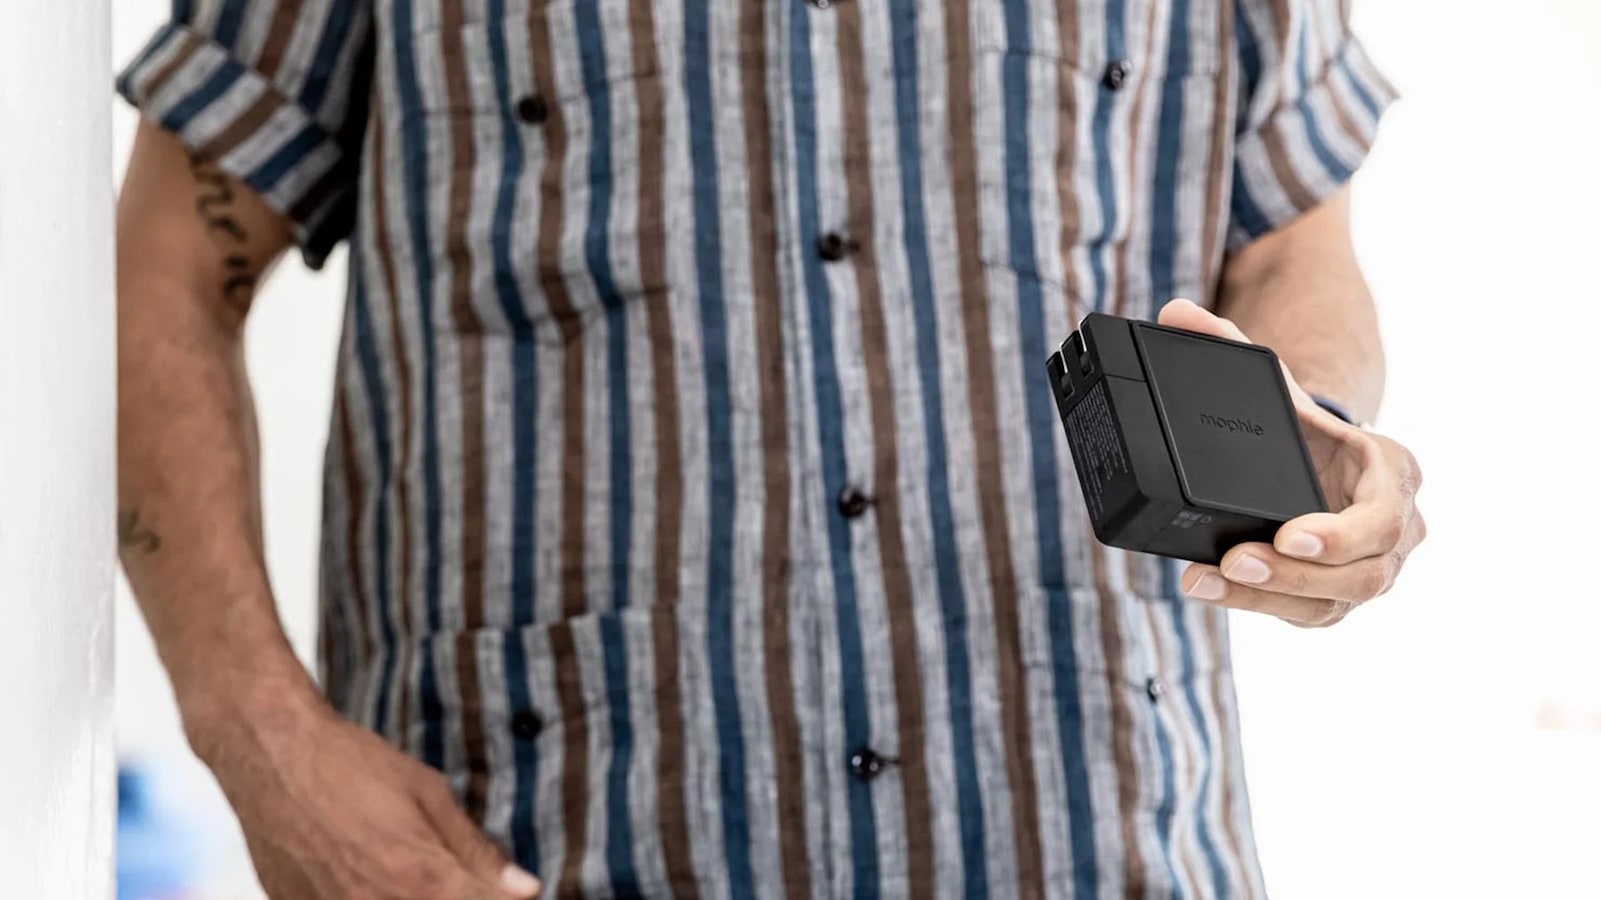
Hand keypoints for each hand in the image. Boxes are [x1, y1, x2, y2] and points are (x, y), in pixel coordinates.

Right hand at [192, 684, 540, 898]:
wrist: (269, 756)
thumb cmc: (349, 766)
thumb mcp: (429, 794)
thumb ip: (477, 852)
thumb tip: (526, 889)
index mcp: (424, 882)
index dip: (501, 897)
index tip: (506, 888)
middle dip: (459, 895)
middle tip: (449, 872)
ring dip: (413, 894)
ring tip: (397, 863)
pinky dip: (369, 896)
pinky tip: (365, 871)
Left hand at [1157, 299, 1425, 626]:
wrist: (1319, 464)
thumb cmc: (1305, 429)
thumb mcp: (1279, 390)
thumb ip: (1231, 348)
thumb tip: (1172, 314)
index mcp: (1396, 474)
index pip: (1382, 515)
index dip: (1338, 533)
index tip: (1286, 531)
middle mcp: (1397, 530)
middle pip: (1361, 572)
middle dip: (1294, 573)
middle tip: (1234, 560)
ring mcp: (1372, 571)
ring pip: (1332, 604)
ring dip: (1267, 598)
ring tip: (1206, 579)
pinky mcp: (1338, 598)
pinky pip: (1307, 616)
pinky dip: (1258, 607)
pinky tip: (1211, 591)